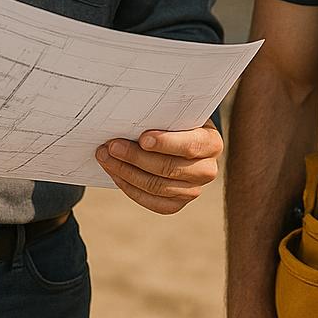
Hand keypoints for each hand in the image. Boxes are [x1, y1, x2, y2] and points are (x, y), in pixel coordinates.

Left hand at [95, 119, 221, 213]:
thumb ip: (164, 115)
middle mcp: (207, 170)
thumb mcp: (177, 113)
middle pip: (169, 168)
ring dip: (126, 172)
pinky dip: (130, 187)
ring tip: (106, 157)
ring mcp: (193, 190)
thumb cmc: (175, 122)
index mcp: (211, 143)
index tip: (142, 138)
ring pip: (156, 186)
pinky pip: (151, 201)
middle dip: (136, 157)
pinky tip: (115, 173)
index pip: (190, 146)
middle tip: (112, 146)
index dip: (166, 143)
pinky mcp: (177, 204)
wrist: (180, 139)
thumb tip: (133, 116)